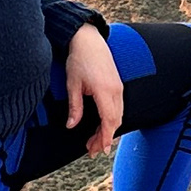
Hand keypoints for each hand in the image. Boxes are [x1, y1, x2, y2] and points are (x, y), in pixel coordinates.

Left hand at [62, 22, 123, 156]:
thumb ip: (74, 107)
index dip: (106, 137)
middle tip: (92, 150)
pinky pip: (118, 108)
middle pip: (115, 121)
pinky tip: (102, 126)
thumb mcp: (73, 84)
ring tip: (94, 141)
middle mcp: (115, 90)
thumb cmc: (79, 59)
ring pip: (118, 115)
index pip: (109, 120)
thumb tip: (71, 125)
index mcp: (104, 90)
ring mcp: (118, 87)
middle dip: (105, 138)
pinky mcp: (117, 85)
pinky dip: (111, 120)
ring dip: (108, 130)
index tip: (101, 150)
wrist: (88, 39)